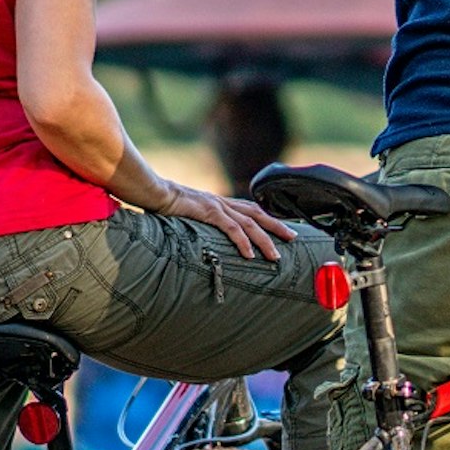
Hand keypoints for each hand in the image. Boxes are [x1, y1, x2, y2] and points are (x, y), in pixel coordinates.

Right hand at [159, 179, 291, 261]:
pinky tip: (250, 254)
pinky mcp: (209, 212)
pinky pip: (231, 229)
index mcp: (222, 204)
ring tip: (276, 256)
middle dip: (277, 227)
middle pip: (258, 215)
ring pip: (249, 225)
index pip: (252, 210)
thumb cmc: (169, 206)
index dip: (270, 219)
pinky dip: (243, 242)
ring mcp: (218, 207)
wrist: (155, 193)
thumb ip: (204, 224)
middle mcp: (224, 203)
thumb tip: (209, 239)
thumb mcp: (192, 215)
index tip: (284, 229)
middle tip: (294, 238)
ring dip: (265, 241)